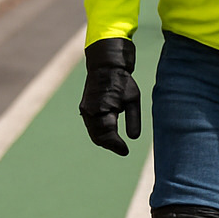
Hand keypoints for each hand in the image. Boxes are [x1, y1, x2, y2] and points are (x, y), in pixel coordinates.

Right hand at [79, 38, 140, 155]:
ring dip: (104, 141)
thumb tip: (133, 138)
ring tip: (117, 145)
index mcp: (103, 110)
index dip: (117, 146)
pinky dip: (99, 133)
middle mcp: (91, 112)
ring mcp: (86, 110)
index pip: (109, 136)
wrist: (105, 66)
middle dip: (110, 145)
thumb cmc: (121, 81)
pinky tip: (110, 135)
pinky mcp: (85, 108)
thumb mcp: (133, 99)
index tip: (126, 151)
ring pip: (93, 133)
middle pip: (99, 138)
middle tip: (122, 150)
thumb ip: (133, 120)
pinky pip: (91, 126)